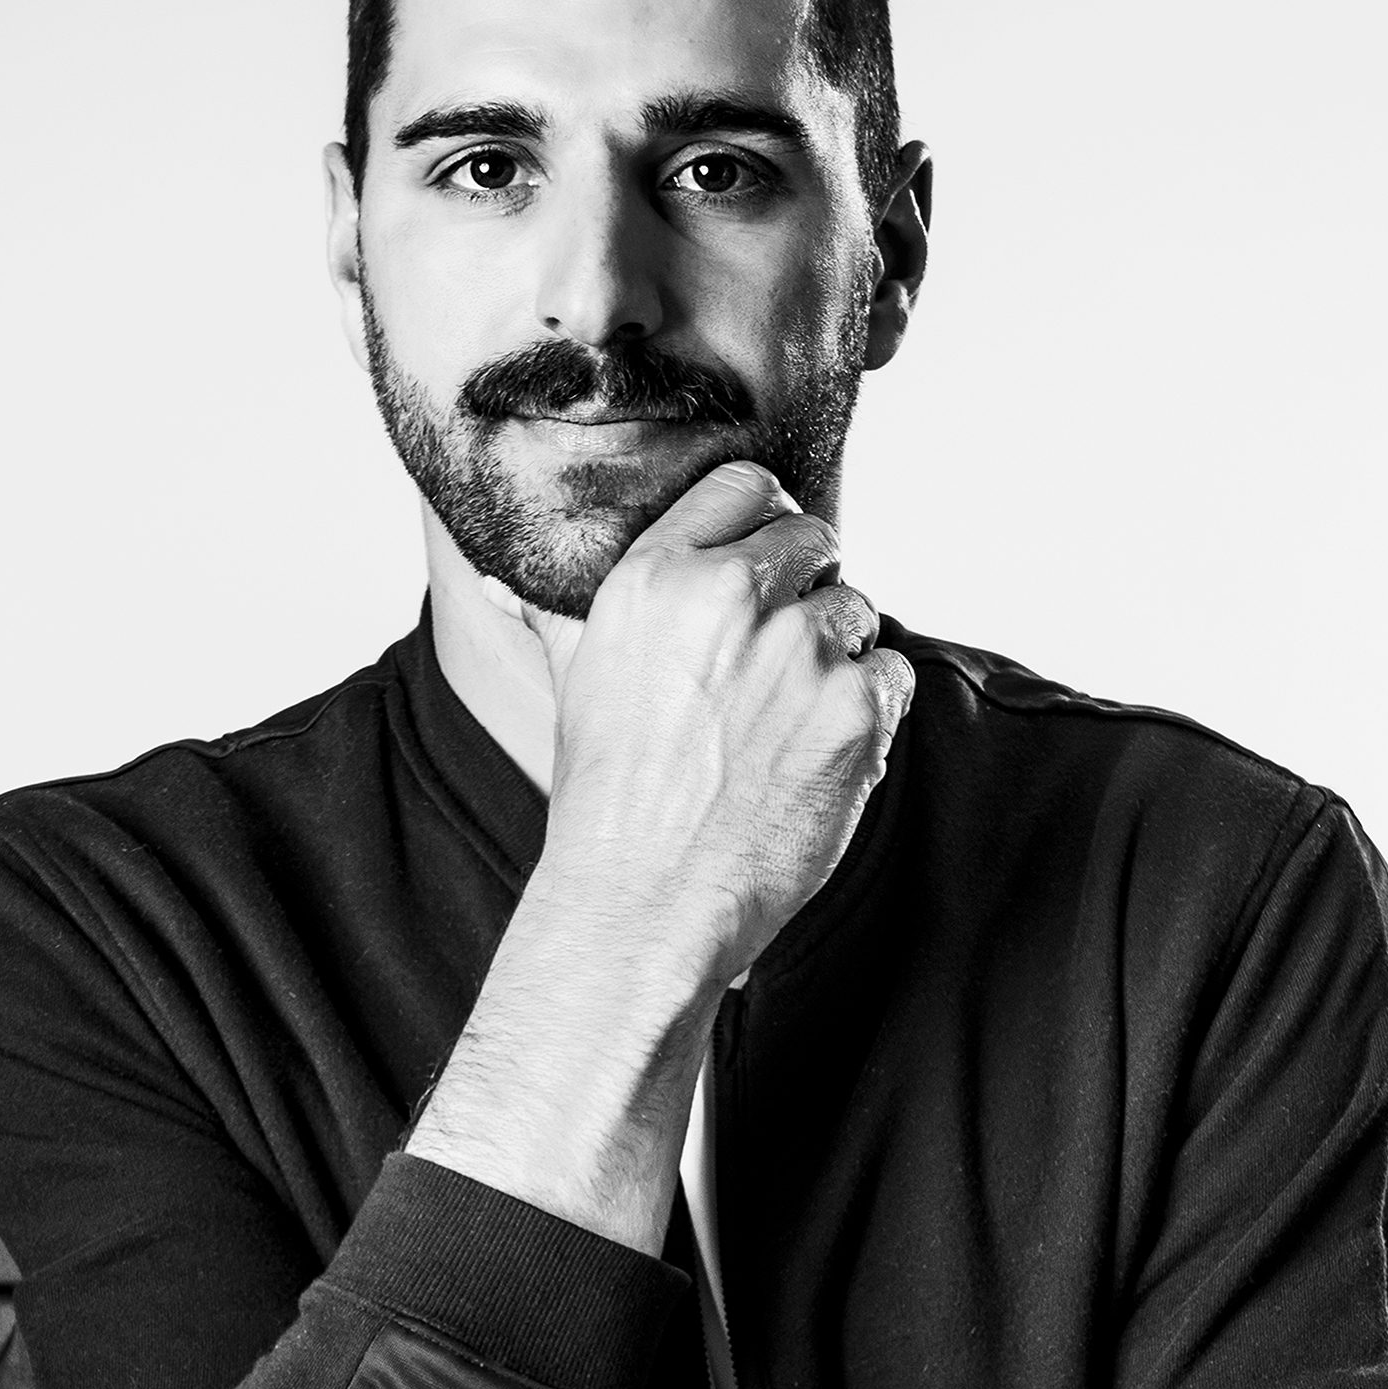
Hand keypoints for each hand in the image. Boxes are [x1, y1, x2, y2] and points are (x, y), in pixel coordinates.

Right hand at [409, 461, 913, 1250]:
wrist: (647, 901)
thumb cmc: (604, 800)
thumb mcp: (573, 684)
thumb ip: (555, 616)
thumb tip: (496, 580)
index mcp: (658, 575)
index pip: (746, 487)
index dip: (768, 518)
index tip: (770, 558)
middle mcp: (733, 597)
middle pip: (815, 540)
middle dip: (809, 587)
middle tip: (784, 653)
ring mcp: (802, 651)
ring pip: (857, 610)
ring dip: (838, 654)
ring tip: (788, 721)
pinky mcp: (855, 710)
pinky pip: (891, 674)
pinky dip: (870, 710)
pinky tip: (818, 752)